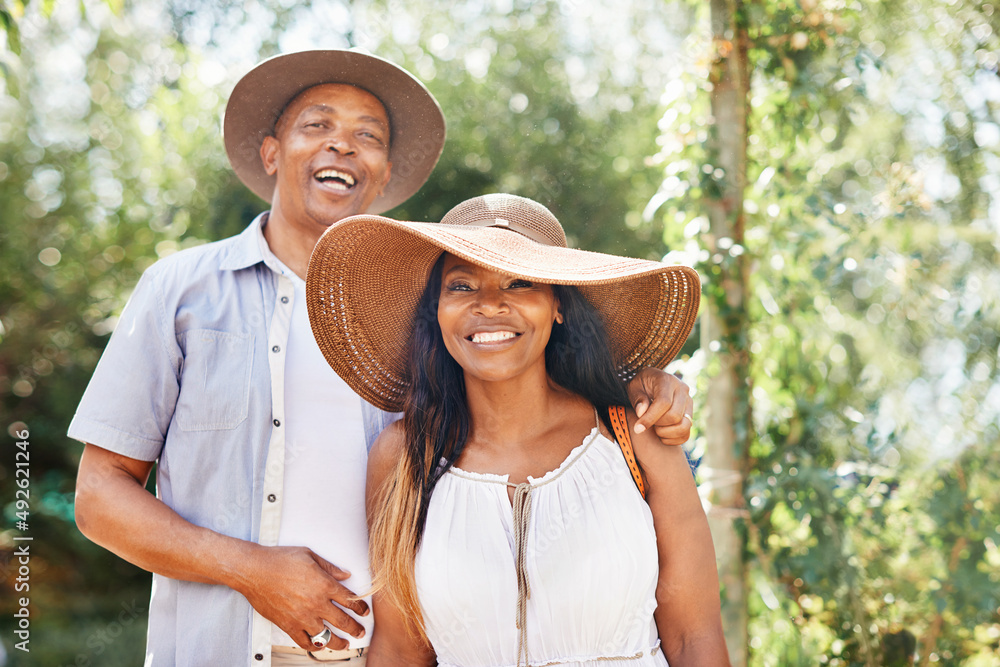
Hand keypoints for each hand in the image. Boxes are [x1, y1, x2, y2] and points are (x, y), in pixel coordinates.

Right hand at [235, 545, 368, 650]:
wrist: (254, 570)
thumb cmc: (280, 559)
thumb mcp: (309, 555)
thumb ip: (330, 567)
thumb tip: (346, 574)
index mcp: (324, 584)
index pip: (350, 600)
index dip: (360, 608)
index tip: (365, 613)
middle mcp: (316, 603)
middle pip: (342, 621)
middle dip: (355, 629)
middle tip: (360, 632)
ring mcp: (302, 616)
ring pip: (326, 636)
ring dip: (338, 643)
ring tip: (345, 645)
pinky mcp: (288, 625)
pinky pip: (304, 641)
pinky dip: (313, 645)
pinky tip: (319, 645)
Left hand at [626, 367, 693, 444]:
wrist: (651, 383)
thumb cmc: (640, 386)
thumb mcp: (633, 388)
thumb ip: (637, 399)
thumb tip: (641, 412)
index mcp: (667, 381)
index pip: (664, 402)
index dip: (650, 418)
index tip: (638, 428)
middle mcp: (682, 390)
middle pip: (675, 416)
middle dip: (658, 425)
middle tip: (647, 423)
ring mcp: (689, 403)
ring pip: (684, 426)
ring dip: (667, 433)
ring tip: (655, 427)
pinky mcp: (690, 415)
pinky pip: (686, 434)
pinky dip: (672, 439)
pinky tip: (661, 434)